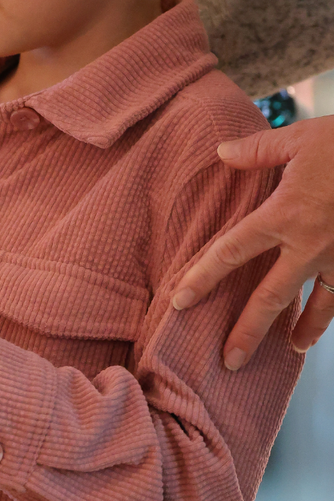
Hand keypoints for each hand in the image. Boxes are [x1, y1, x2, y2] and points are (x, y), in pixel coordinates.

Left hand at [172, 117, 333, 367]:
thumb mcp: (299, 139)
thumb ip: (258, 151)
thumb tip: (222, 152)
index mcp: (284, 214)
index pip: (232, 252)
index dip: (203, 277)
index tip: (181, 301)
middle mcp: (310, 244)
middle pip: (270, 297)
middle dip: (248, 331)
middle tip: (230, 361)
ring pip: (319, 305)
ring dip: (303, 331)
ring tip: (288, 350)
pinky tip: (328, 322)